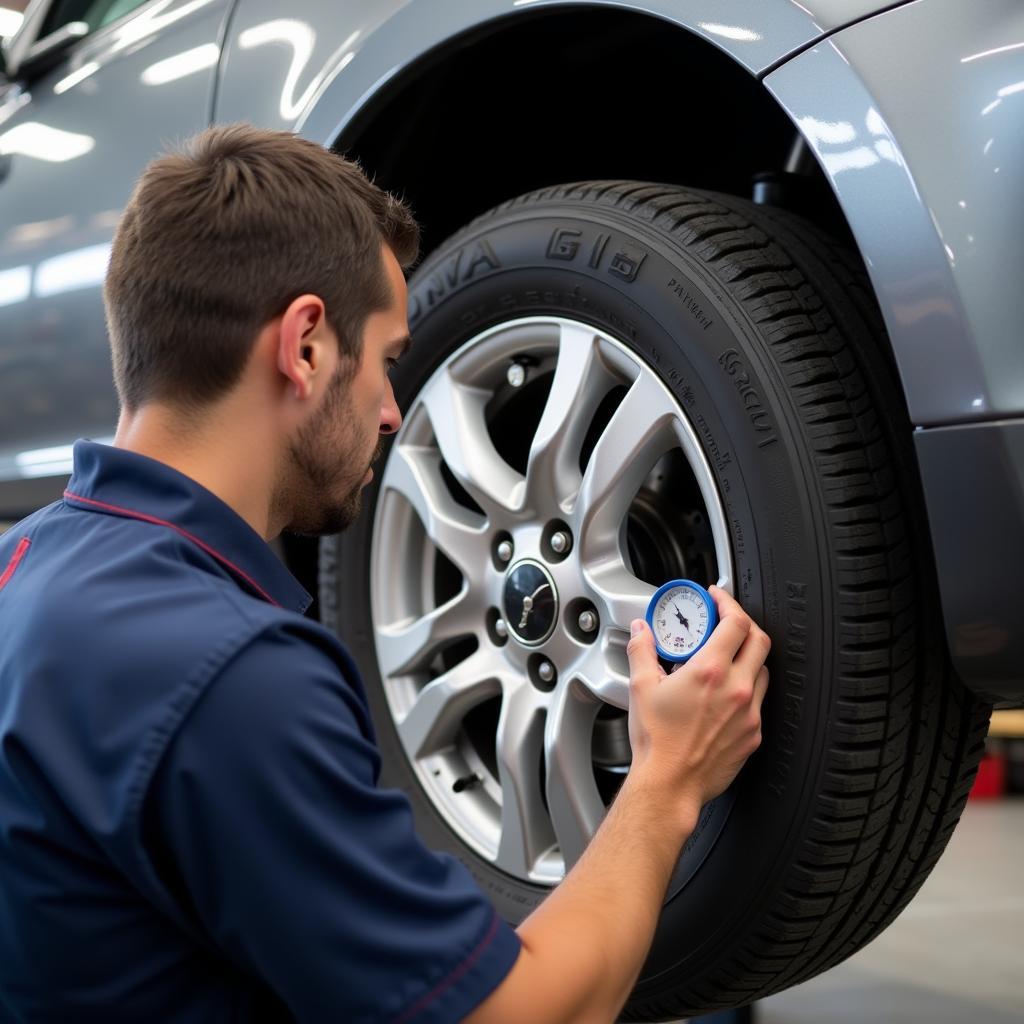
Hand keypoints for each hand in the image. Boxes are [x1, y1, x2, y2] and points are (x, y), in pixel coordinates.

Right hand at [625, 586, 769, 816]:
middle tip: (726, 622)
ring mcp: (749, 712)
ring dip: (748, 657)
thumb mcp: (641, 687)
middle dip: (744, 624)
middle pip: (759, 640)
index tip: (717, 599)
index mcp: (709, 671)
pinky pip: (759, 702)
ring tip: (727, 659)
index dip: (728, 603)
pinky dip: (747, 690)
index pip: (735, 622)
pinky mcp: (753, 734)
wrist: (670, 784)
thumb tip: (641, 631)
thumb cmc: (657, 742)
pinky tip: (726, 694)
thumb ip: (642, 650)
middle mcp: (736, 688)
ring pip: (763, 670)